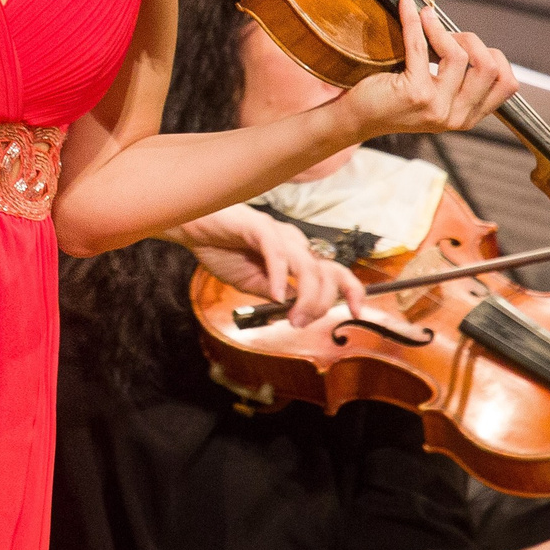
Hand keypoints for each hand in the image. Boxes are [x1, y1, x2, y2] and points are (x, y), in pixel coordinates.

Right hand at [172, 204, 365, 327]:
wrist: (193, 228)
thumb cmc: (222, 250)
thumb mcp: (253, 283)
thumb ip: (275, 294)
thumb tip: (295, 310)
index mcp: (295, 254)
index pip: (334, 271)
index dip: (351, 289)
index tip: (356, 311)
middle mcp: (293, 242)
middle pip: (326, 272)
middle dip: (321, 303)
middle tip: (301, 323)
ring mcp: (278, 233)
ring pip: (308, 265)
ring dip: (306, 297)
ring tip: (293, 317)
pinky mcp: (258, 226)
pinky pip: (277, 253)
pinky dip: (280, 276)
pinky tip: (276, 295)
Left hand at [341, 5, 517, 139]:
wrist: (359, 118)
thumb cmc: (396, 100)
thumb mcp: (438, 97)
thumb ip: (461, 80)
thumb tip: (471, 40)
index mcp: (468, 118)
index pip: (507, 84)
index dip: (493, 57)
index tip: (469, 47)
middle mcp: (456, 116)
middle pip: (489, 67)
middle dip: (470, 41)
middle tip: (446, 34)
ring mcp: (436, 106)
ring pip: (459, 56)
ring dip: (442, 29)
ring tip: (426, 19)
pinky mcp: (414, 93)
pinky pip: (421, 46)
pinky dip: (415, 21)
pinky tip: (408, 8)